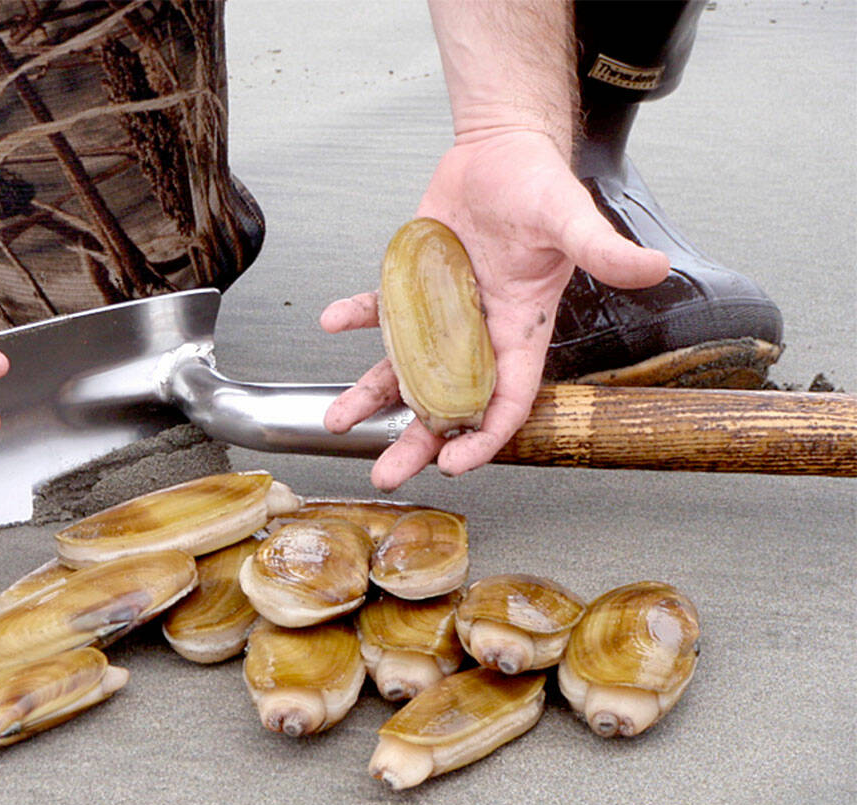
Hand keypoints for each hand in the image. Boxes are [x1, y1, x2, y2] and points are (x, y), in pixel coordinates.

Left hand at [321, 130, 669, 489]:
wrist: (503, 150)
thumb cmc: (541, 184)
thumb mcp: (570, 218)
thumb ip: (603, 250)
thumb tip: (653, 266)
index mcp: (519, 329)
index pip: (504, 400)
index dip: (483, 437)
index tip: (455, 464)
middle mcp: (477, 331)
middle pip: (445, 401)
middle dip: (416, 441)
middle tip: (386, 474)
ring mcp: (440, 312)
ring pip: (403, 368)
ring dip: (372, 396)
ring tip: (338, 422)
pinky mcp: (412, 284)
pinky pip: (379, 309)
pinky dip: (355, 316)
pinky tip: (332, 322)